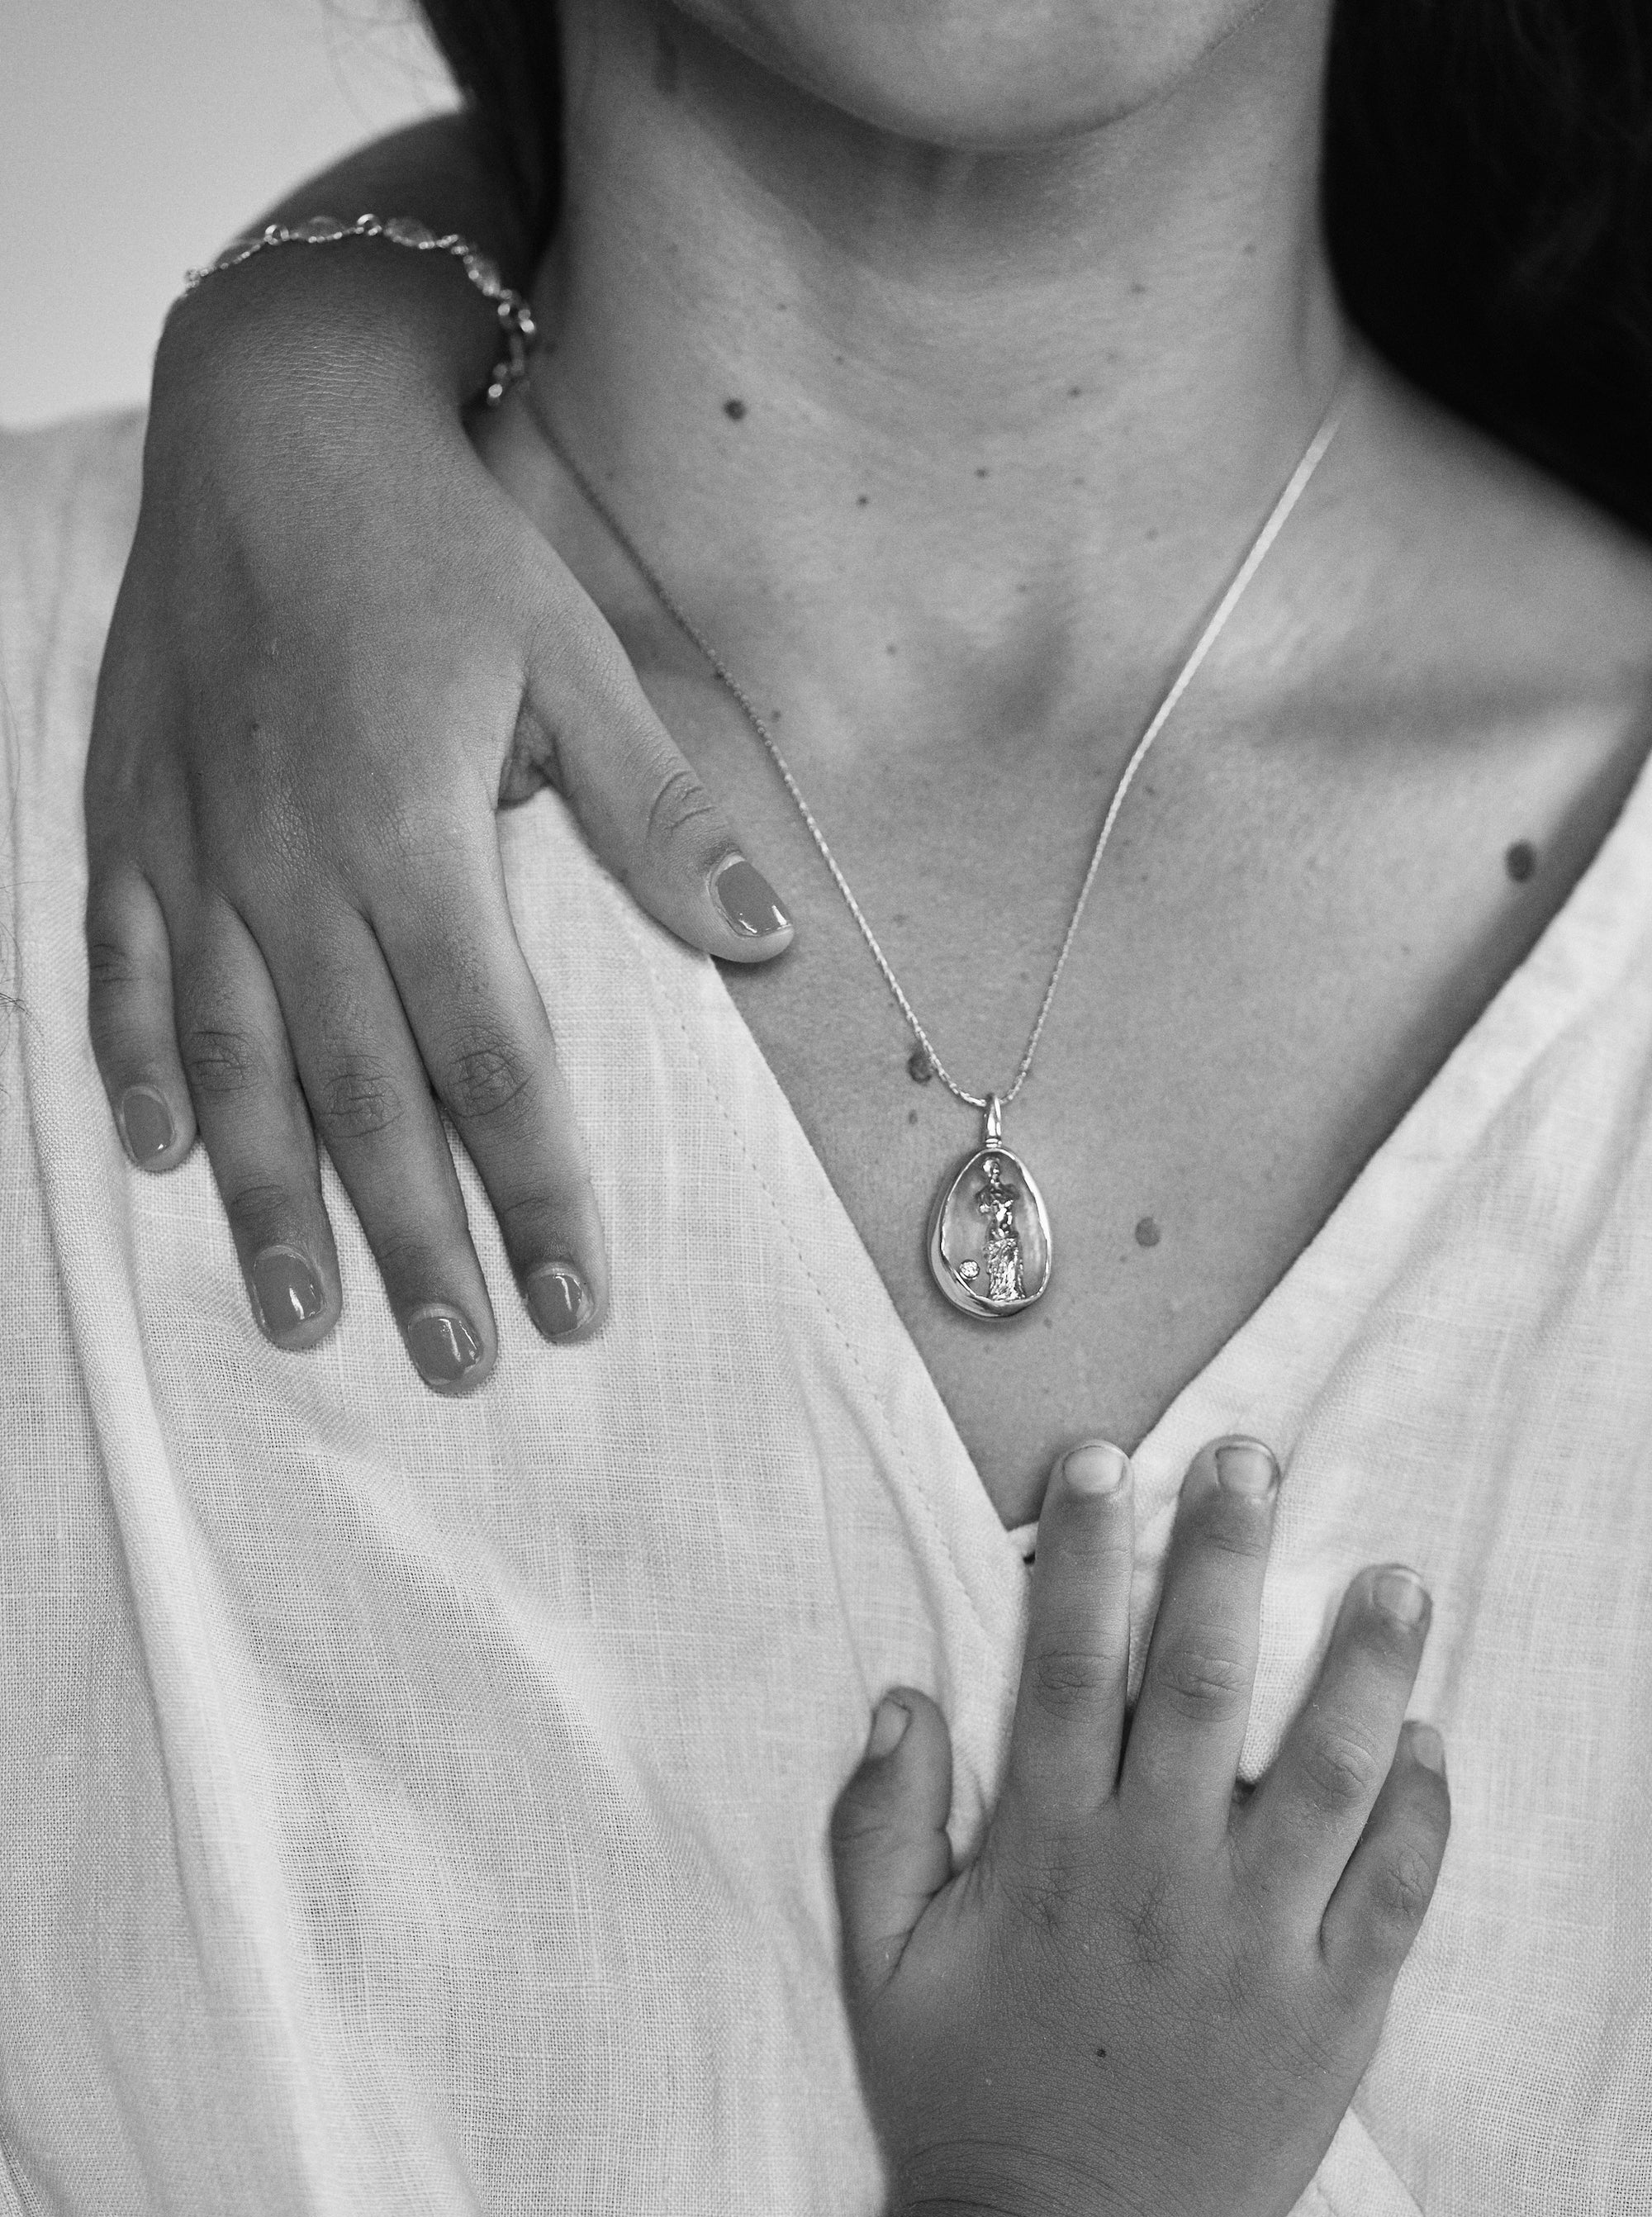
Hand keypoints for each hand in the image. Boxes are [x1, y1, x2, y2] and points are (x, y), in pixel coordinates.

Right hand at [84, 250, 791, 1390]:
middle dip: (417, 1241)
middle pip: (365, 1094)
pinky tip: (155, 1157)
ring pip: (232, 1062)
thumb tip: (765, 942)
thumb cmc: (439, 544)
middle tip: (459, 1360)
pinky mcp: (128, 822)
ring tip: (304, 1316)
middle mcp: (293, 865)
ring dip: (271, 1200)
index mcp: (412, 833)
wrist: (270, 419)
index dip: (538, 1192)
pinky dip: (137, 1066)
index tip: (581, 1303)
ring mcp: (196, 851)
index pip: (491, 1058)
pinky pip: (123, 970)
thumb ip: (660, 816)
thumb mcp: (577, 657)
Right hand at [804, 1435, 1447, 2216]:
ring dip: (1365, 1665)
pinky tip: (1428, 1742)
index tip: (1102, 1462)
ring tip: (1397, 1575)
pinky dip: (1419, 1812)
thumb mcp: (881, 1965)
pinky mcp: (1332, 2013)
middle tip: (1250, 1459)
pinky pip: (1393, 1893)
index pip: (1064, 1666)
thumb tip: (900, 1694)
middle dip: (1224, 1558)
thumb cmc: (958, 2105)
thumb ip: (879, 1826)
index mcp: (1047, 1852)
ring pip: (1330, 1774)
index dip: (1084, 1553)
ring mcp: (1255, 1942)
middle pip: (1201, 1684)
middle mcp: (1156, 1874)